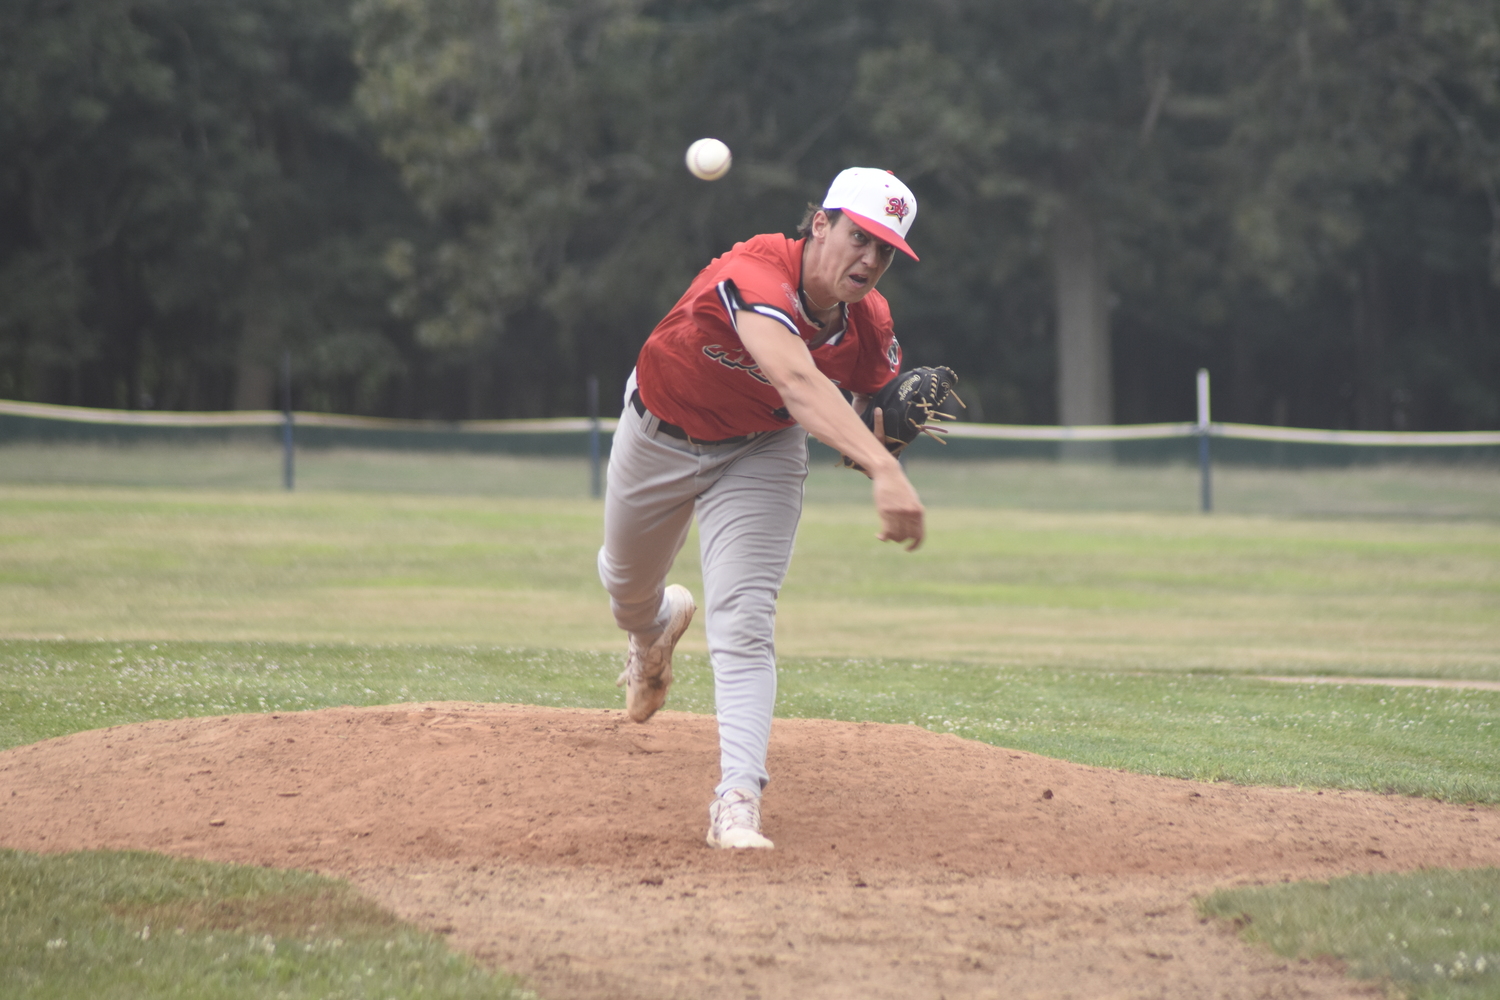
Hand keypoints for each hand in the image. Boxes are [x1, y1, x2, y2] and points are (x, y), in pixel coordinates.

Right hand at [868, 409, 925, 549]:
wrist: (888, 473)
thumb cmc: (899, 488)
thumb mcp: (911, 500)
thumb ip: (913, 515)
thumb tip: (912, 534)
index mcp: (919, 511)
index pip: (919, 535)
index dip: (915, 545)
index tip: (908, 549)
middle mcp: (910, 513)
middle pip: (906, 537)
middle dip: (900, 540)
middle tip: (893, 536)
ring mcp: (898, 512)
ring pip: (896, 536)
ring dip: (891, 538)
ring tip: (886, 534)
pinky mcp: (885, 510)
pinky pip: (886, 531)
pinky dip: (883, 537)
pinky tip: (879, 535)